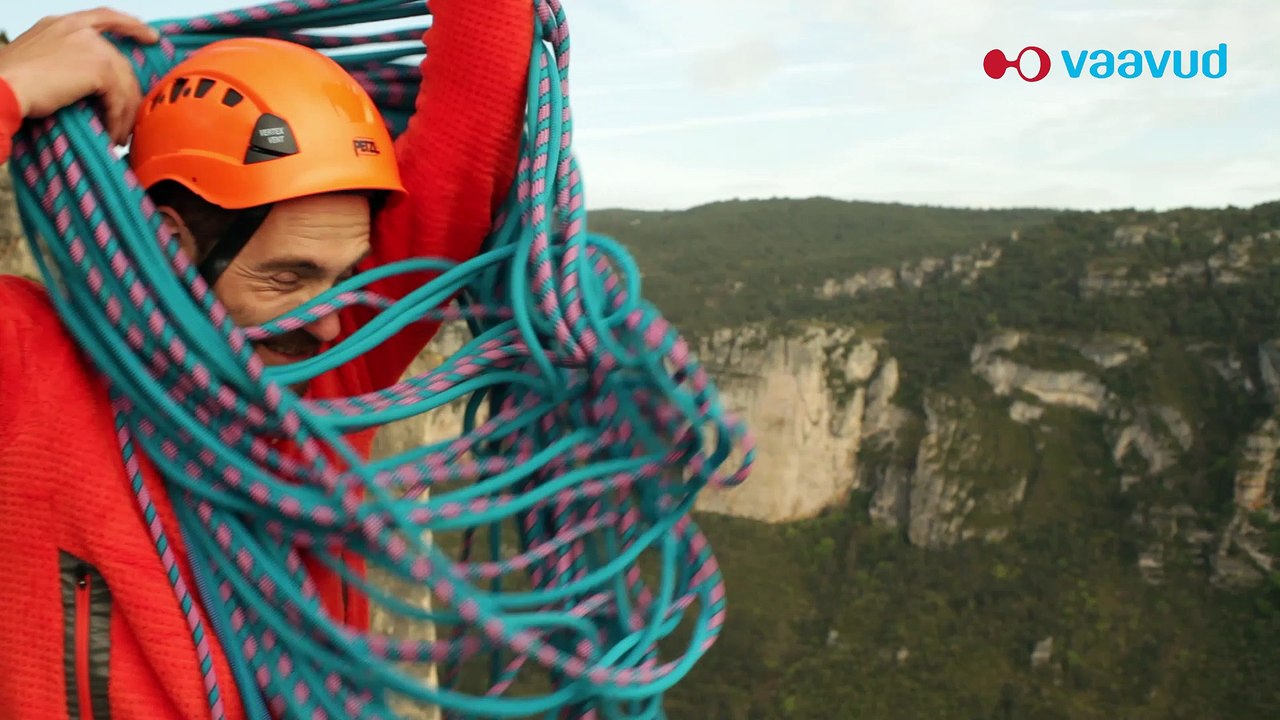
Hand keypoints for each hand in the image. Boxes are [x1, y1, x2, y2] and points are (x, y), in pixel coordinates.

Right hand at [0, 7, 159, 143]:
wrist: (0, 88)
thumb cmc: (9, 81)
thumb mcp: (37, 58)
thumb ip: (64, 59)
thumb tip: (85, 84)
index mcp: (63, 24)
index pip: (105, 17)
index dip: (131, 26)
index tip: (150, 37)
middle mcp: (78, 29)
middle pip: (120, 61)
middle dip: (129, 92)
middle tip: (128, 118)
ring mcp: (90, 46)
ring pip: (123, 83)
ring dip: (123, 114)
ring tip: (119, 135)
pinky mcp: (98, 68)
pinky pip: (119, 98)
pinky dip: (118, 120)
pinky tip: (113, 134)